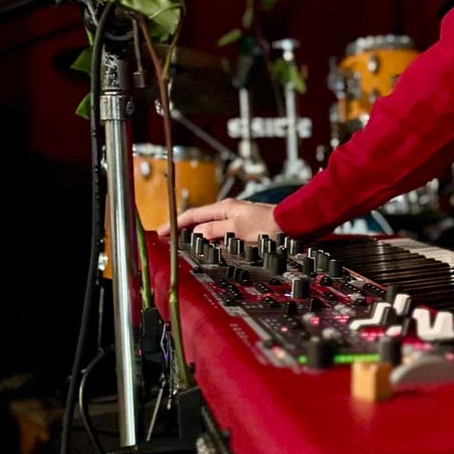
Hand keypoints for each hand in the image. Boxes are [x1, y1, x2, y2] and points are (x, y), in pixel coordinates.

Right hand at [161, 200, 281, 243]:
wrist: (291, 224)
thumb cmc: (267, 225)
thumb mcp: (237, 229)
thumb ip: (215, 231)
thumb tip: (197, 234)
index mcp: (223, 208)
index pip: (193, 215)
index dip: (175, 223)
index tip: (162, 231)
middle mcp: (227, 210)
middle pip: (199, 220)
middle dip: (183, 228)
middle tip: (169, 239)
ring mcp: (235, 217)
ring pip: (209, 226)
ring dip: (196, 234)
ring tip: (183, 243)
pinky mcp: (243, 225)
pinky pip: (220, 230)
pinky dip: (210, 237)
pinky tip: (209, 244)